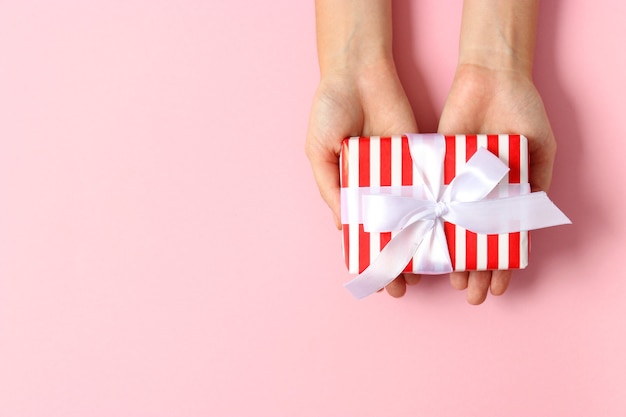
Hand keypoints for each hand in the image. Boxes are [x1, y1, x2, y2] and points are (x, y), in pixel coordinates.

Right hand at [305, 61, 421, 296]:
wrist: (357, 73)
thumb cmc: (329, 111)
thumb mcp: (319, 153)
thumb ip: (331, 188)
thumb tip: (343, 226)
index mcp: (351, 188)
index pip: (363, 232)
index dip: (369, 256)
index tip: (378, 281)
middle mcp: (379, 186)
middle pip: (392, 230)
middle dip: (398, 259)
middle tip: (404, 288)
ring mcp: (402, 174)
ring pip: (415, 216)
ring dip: (421, 243)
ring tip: (427, 272)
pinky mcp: (422, 157)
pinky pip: (430, 187)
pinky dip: (438, 210)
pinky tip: (443, 235)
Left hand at [438, 63, 555, 303]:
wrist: (490, 77)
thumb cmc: (521, 109)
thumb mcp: (538, 148)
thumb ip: (535, 181)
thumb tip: (531, 218)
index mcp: (505, 194)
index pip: (502, 238)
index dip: (502, 264)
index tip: (500, 287)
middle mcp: (476, 194)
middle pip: (473, 241)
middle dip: (474, 269)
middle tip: (471, 294)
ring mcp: (453, 184)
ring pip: (448, 229)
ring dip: (449, 256)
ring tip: (449, 281)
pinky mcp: (432, 169)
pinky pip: (426, 201)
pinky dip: (424, 224)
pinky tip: (423, 247)